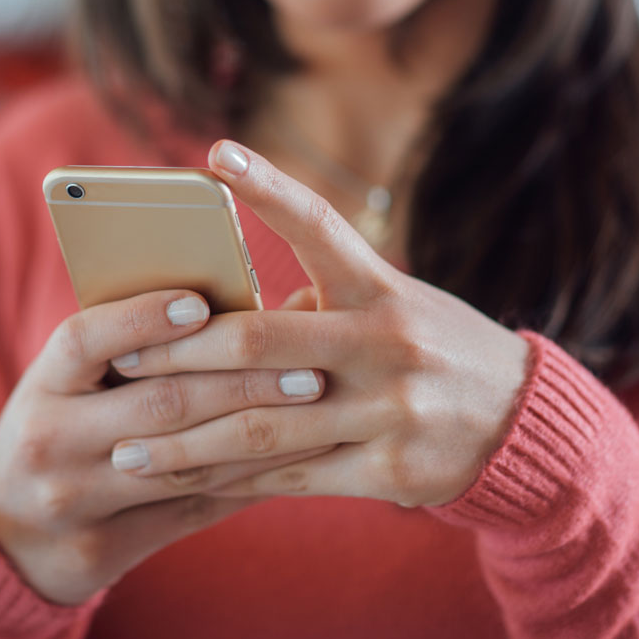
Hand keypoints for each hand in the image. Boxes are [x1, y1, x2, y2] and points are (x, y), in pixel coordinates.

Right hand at [0, 288, 331, 605]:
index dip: (142, 318)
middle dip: (242, 384)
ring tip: (318, 413)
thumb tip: (258, 296)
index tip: (202, 303)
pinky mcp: (102, 547)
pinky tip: (299, 461)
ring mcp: (73, 500)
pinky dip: (249, 483)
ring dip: (262, 436)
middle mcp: (50, 441)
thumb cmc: (66, 427)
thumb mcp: (78, 383)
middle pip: (157, 405)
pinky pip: (191, 512)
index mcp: (43, 384)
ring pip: (184, 464)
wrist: (7, 533)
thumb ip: (146, 345)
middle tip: (309, 369)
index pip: (84, 339)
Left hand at [104, 141, 530, 508]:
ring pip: (264, 427)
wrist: (518, 423)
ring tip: (124, 449)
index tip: (215, 153)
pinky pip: (291, 478)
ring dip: (185, 442)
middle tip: (120, 362)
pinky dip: (230, 482)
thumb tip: (227, 314)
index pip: (322, 226)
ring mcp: (391, 411)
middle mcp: (388, 345)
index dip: (268, 188)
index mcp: (385, 291)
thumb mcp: (394, 308)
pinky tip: (184, 484)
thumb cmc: (434, 350)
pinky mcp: (389, 470)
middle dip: (180, 356)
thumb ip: (319, 304)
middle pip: (262, 345)